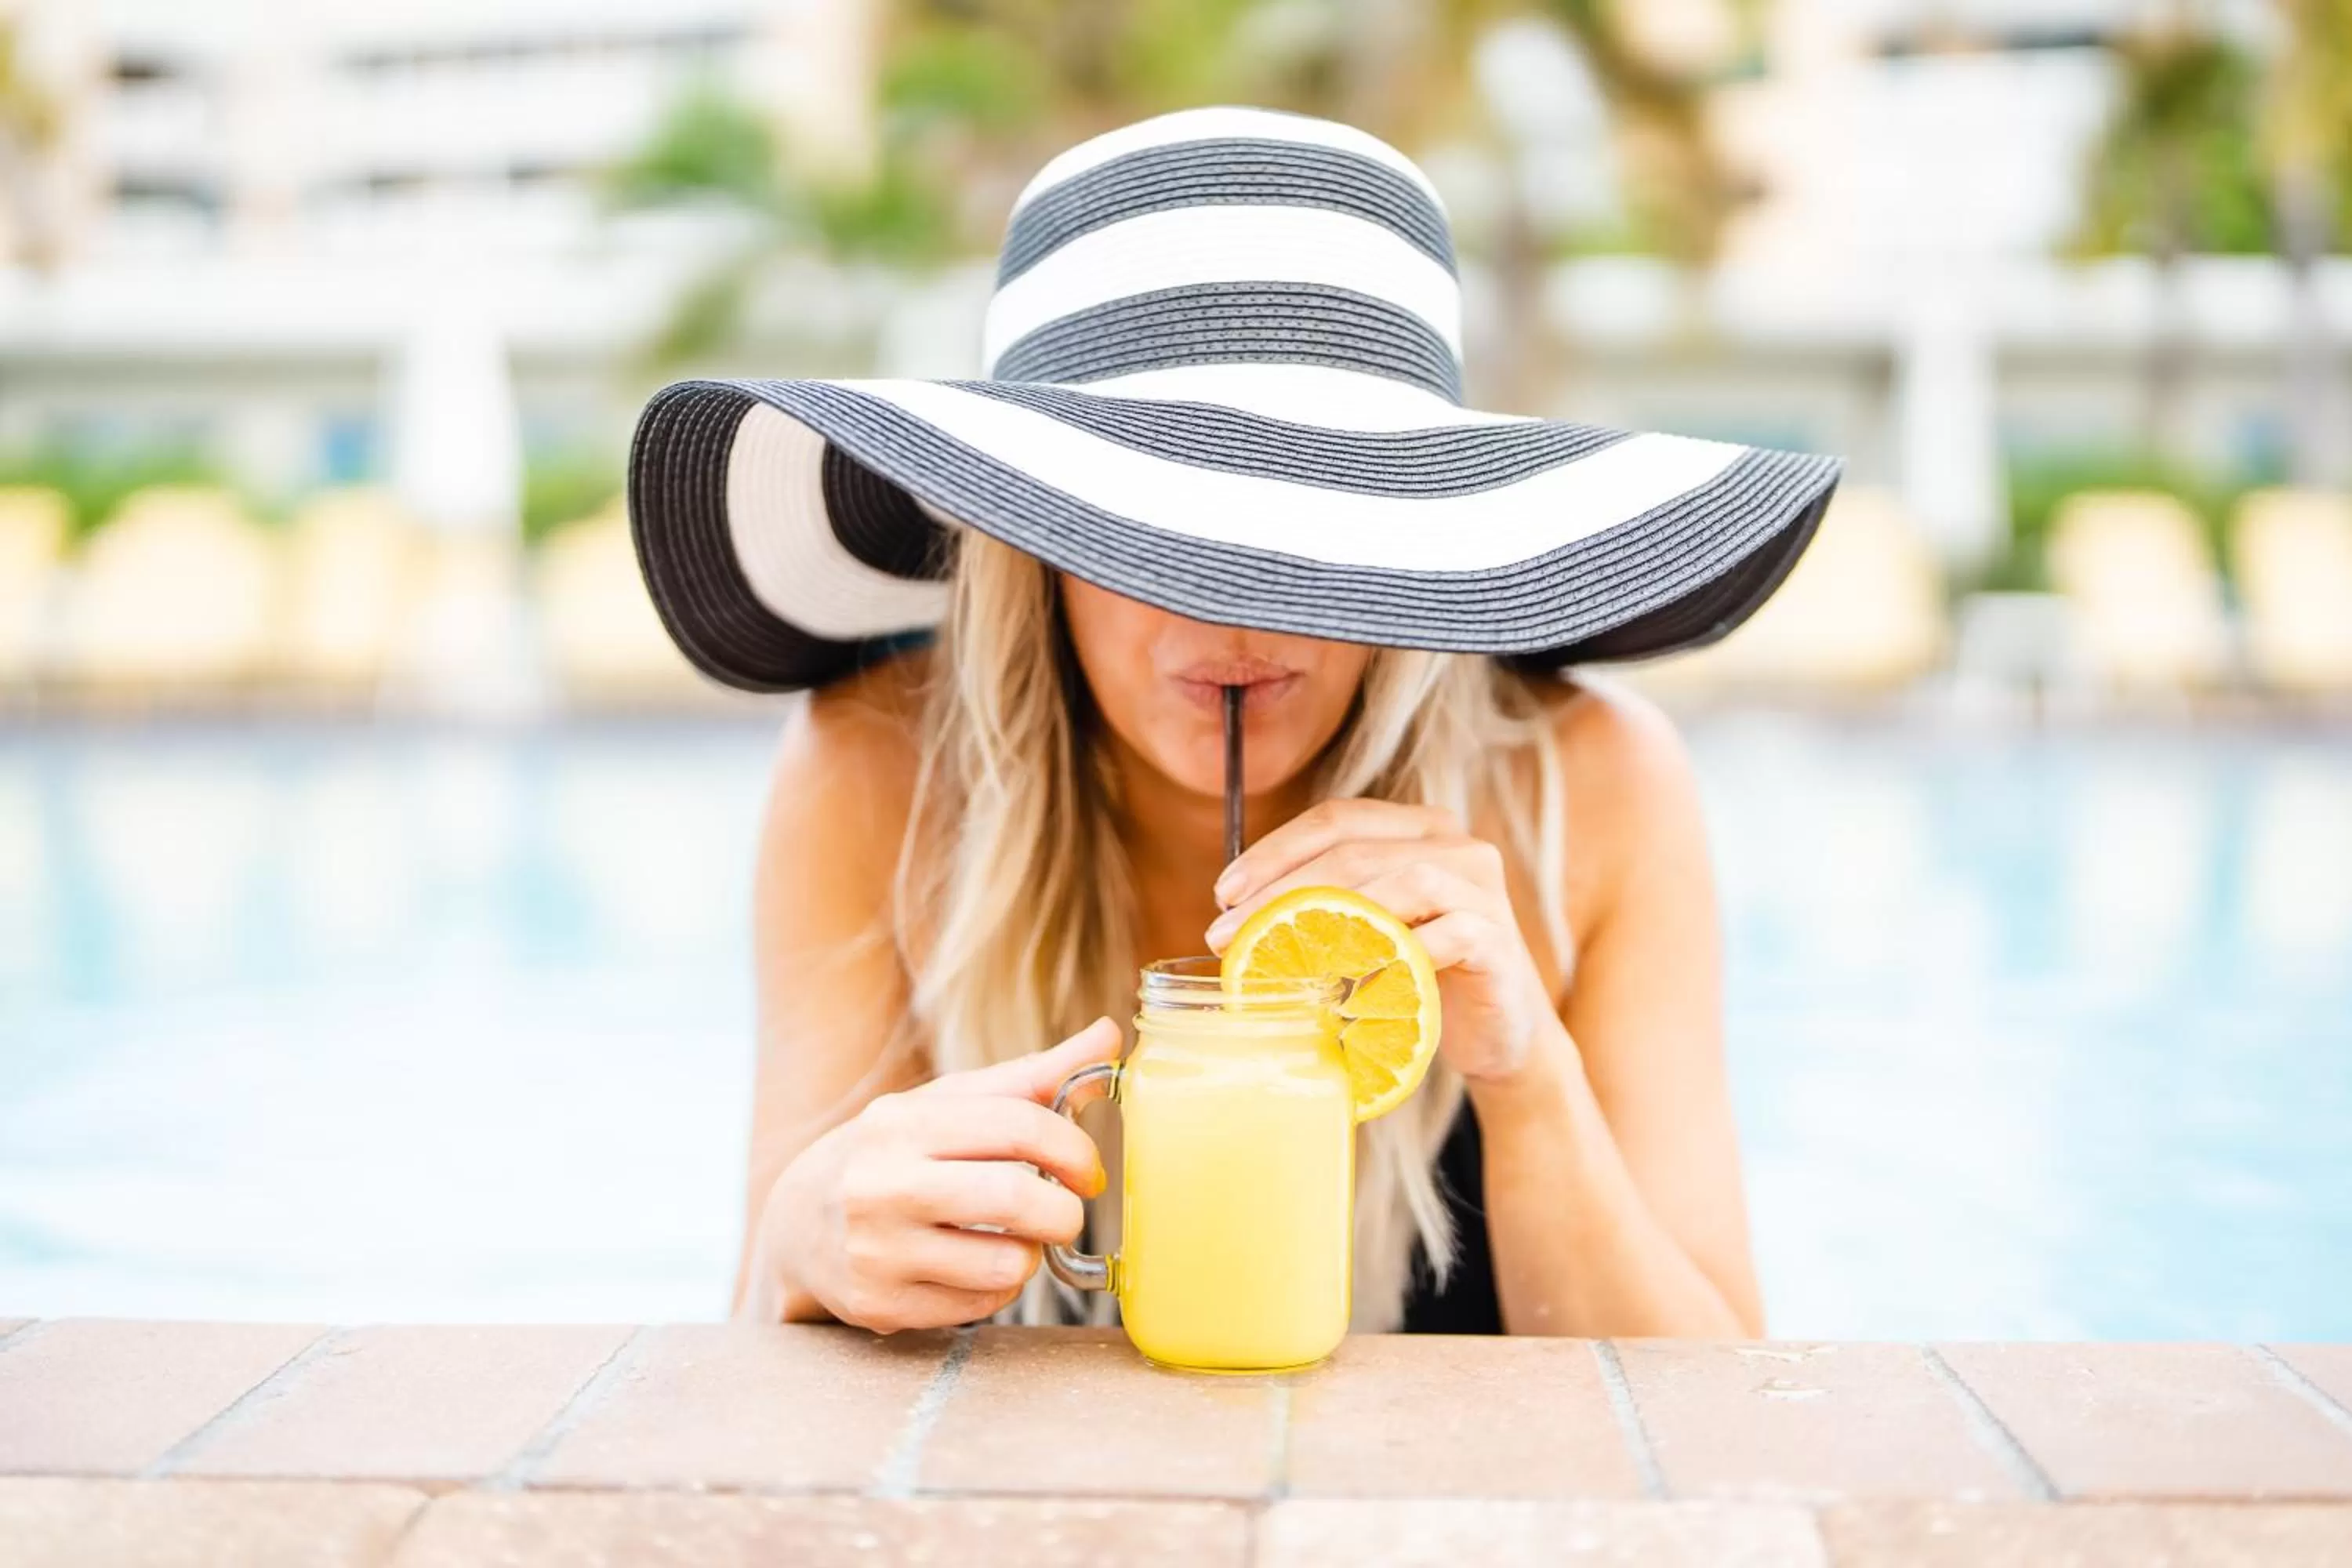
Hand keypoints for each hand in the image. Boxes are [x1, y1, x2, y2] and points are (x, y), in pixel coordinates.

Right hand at [760, 1018, 1118, 1332]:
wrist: (796, 1223)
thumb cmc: (893, 1154)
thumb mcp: (946, 1105)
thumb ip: (1029, 1078)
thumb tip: (1109, 1036)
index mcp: (903, 1122)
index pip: (1018, 1125)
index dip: (1074, 1150)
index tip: (1089, 1171)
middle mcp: (883, 1185)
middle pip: (1016, 1200)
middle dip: (1064, 1213)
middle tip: (1065, 1214)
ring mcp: (877, 1251)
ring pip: (1007, 1264)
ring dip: (1029, 1255)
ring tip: (1009, 1240)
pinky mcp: (879, 1305)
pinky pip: (980, 1305)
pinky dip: (996, 1289)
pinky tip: (972, 1268)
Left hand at [1205, 799, 1557, 1084]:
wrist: (1502, 1035)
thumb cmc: (1421, 977)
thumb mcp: (1368, 931)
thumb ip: (1324, 907)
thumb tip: (1232, 916)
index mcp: (1419, 829)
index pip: (1336, 819)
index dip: (1274, 850)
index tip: (1223, 892)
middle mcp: (1455, 844)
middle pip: (1355, 851)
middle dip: (1281, 892)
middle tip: (1226, 934)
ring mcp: (1482, 889)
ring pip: (1399, 883)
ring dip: (1326, 922)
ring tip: (1273, 959)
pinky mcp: (1496, 939)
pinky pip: (1441, 937)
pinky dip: (1392, 958)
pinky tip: (1351, 988)